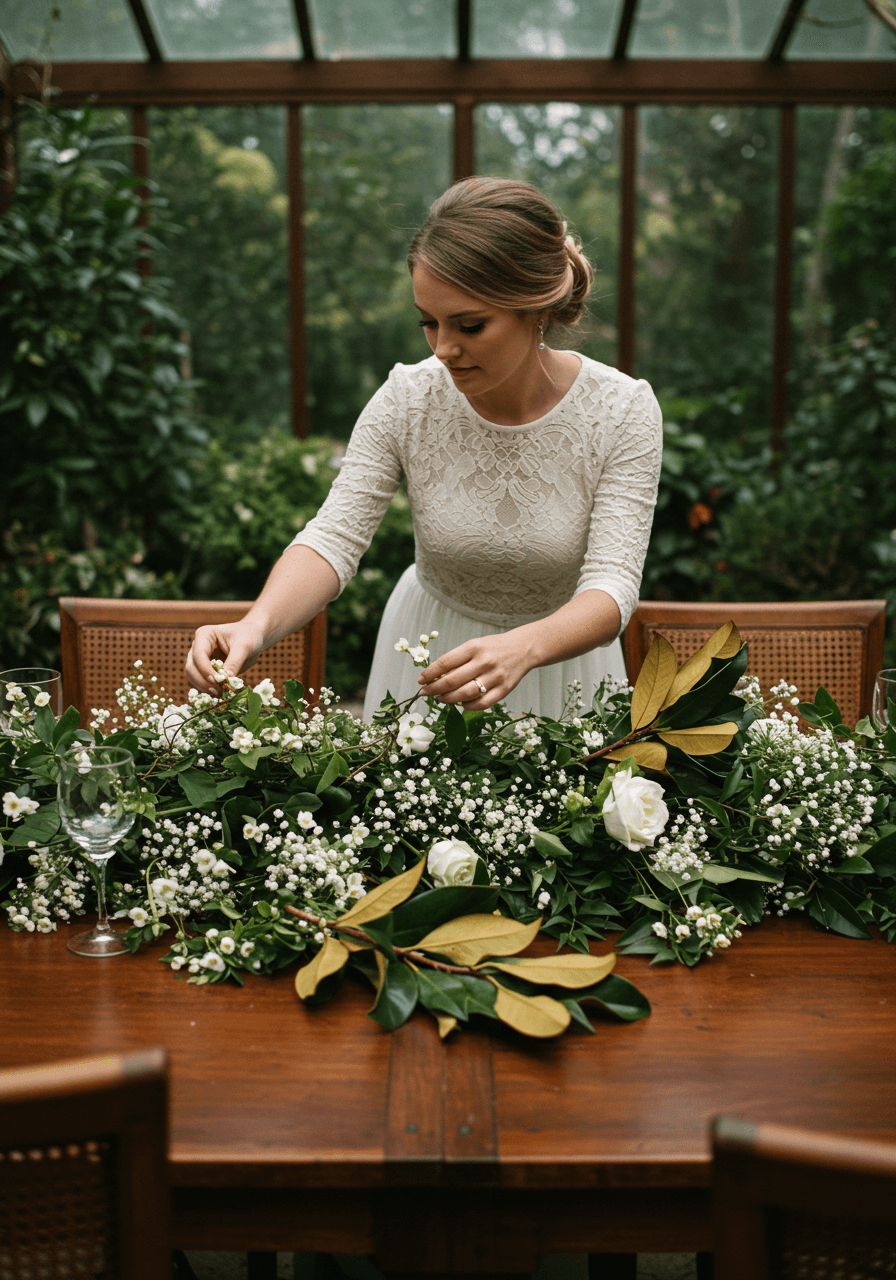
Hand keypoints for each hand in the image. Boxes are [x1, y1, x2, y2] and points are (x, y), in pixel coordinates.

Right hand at [185, 622, 264, 696]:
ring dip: (203, 687)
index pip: (198, 655)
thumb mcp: (244, 647)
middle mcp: (197, 647)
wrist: (253, 638)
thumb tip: (226, 680)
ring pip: (192, 677)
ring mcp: (199, 659)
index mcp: (204, 635)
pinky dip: (206, 689)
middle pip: (192, 668)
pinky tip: (218, 693)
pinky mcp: (204, 669)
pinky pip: (200, 682)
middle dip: (203, 681)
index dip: (205, 670)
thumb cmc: (248, 637)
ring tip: (219, 694)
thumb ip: (234, 662)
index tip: (218, 681)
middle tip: (218, 691)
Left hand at [417, 633, 534, 708]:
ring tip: (439, 699)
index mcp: (474, 647)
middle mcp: (484, 662)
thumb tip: (434, 677)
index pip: (445, 663)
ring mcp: (495, 677)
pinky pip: (482, 703)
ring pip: (465, 694)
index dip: (429, 673)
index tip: (420, 680)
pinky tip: (461, 704)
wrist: (523, 649)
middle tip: (424, 693)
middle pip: (452, 681)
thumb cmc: (493, 647)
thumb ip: (457, 659)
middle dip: (433, 689)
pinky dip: (468, 706)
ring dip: (448, 699)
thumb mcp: (474, 645)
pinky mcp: (504, 690)